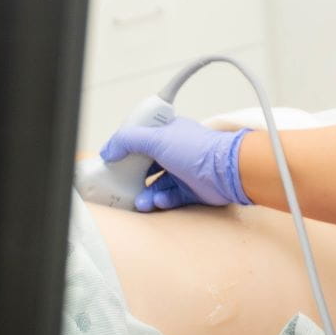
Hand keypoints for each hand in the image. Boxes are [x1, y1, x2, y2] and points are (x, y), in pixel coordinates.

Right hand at [99, 116, 252, 211]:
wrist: (225, 171)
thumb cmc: (197, 149)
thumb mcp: (156, 138)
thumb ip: (129, 140)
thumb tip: (110, 149)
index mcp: (168, 133)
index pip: (142, 139)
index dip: (127, 148)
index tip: (113, 159)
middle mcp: (176, 151)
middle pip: (147, 165)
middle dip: (133, 177)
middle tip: (121, 185)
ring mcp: (184, 171)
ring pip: (157, 185)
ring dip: (146, 194)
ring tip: (141, 201)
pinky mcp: (191, 189)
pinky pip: (170, 197)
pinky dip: (162, 200)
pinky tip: (160, 200)